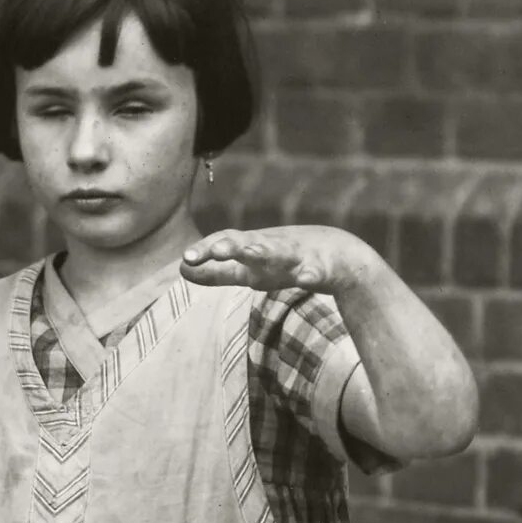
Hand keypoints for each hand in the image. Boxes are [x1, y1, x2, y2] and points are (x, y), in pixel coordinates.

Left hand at [179, 224, 375, 298]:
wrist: (340, 256)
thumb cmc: (287, 261)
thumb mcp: (249, 269)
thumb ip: (216, 272)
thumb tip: (181, 269)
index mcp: (253, 251)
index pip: (227, 242)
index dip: (207, 249)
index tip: (186, 258)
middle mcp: (273, 249)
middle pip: (249, 244)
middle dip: (232, 245)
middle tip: (214, 249)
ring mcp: (299, 257)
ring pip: (281, 253)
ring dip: (265, 252)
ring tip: (249, 251)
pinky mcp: (323, 269)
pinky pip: (317, 273)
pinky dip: (312, 275)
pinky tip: (307, 280)